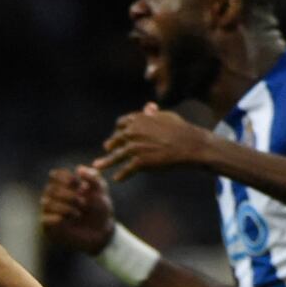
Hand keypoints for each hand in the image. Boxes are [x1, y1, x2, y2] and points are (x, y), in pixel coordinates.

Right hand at [40, 165, 114, 253]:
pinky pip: (45, 218)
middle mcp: (53, 197)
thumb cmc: (99, 209)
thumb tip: (79, 168)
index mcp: (63, 185)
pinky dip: (57, 217)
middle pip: (50, 189)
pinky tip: (70, 218)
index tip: (79, 184)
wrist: (101, 232)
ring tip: (78, 213)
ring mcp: (50, 212)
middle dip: (68, 195)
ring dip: (64, 207)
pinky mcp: (49, 227)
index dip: (65, 178)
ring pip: (46, 203)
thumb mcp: (101, 191)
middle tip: (82, 202)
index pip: (54, 175)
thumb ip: (93, 178)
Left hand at [93, 102, 210, 180]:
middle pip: (115, 140)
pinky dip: (121, 175)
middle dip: (111, 145)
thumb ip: (153, 113)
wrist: (189, 145)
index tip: (118, 135)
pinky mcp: (140, 162)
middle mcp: (133, 132)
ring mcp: (135, 148)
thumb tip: (148, 107)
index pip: (121, 124)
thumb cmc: (180, 130)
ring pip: (116, 156)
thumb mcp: (166, 116)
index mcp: (138, 119)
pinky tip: (117, 179)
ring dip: (105, 162)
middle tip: (107, 150)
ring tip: (97, 167)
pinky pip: (126, 170)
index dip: (119, 130)